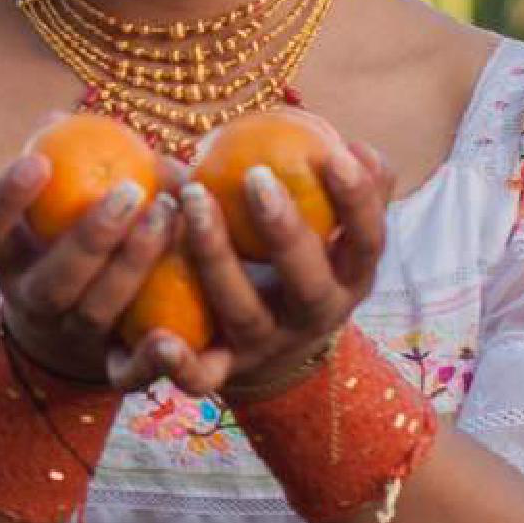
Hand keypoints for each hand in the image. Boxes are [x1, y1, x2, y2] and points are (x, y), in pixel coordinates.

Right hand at [0, 149, 185, 387]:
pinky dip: (153, 359)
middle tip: (131, 190)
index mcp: (8, 261)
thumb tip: (61, 118)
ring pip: (96, 313)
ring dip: (134, 267)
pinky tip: (176, 333)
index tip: (38, 159)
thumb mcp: (50, 213)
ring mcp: (71, 340)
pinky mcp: (112, 373)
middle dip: (90, 237)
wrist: (68, 337)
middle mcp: (32, 302)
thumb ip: (61, 169)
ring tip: (170, 216)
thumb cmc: (65, 245)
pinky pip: (130, 373)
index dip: (6, 199)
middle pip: (54, 280)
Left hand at [133, 137, 397, 402]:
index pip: (366, 241)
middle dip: (286, 233)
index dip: (358, 203)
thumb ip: (348, 191)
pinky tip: (157, 338)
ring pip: (244, 313)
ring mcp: (266, 348)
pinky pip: (199, 377)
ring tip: (191, 198)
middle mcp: (313, 319)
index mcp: (348, 280)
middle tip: (256, 176)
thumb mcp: (334, 234)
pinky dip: (178, 364)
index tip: (335, 154)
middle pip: (307, 284)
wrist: (273, 352)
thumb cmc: (301, 263)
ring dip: (216, 258)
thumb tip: (353, 145)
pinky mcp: (221, 374)